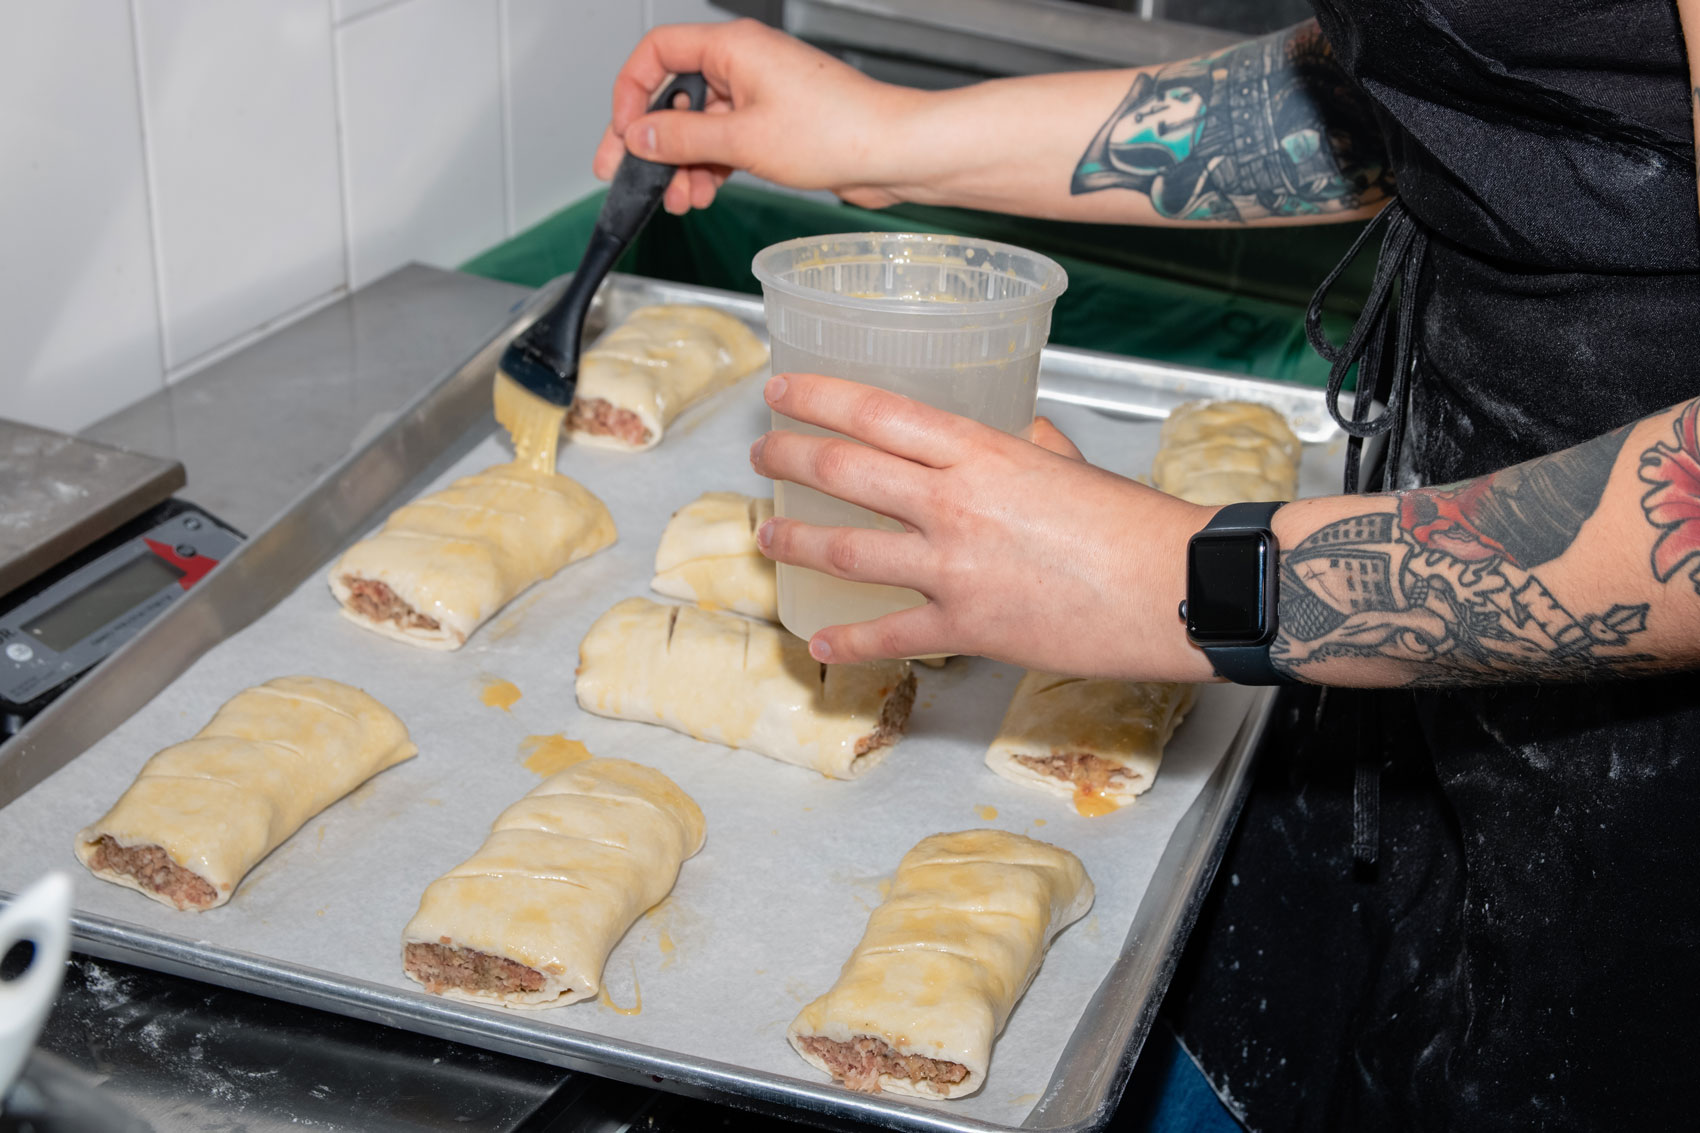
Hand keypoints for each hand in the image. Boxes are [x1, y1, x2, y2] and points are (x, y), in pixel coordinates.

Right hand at [592, 20, 922, 215]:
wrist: (892, 153)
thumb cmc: (837, 130)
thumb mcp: (742, 140)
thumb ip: (681, 138)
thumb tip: (637, 136)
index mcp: (733, 47)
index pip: (658, 51)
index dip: (631, 90)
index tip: (622, 131)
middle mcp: (744, 64)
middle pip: (676, 95)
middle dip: (653, 140)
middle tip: (628, 176)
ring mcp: (759, 95)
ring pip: (700, 126)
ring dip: (683, 164)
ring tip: (680, 199)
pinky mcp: (774, 125)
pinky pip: (726, 142)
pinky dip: (710, 168)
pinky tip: (704, 194)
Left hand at [749, 374, 1217, 680]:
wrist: (1175, 588)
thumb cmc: (1135, 525)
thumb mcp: (1071, 462)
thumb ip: (1026, 444)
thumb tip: (1007, 434)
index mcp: (982, 451)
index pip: (877, 411)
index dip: (817, 397)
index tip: (781, 390)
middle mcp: (955, 502)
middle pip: (845, 470)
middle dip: (790, 458)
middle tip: (762, 456)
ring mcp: (954, 567)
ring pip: (846, 548)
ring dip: (795, 538)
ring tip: (767, 533)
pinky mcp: (967, 626)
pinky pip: (889, 635)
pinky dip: (847, 642)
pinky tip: (819, 642)